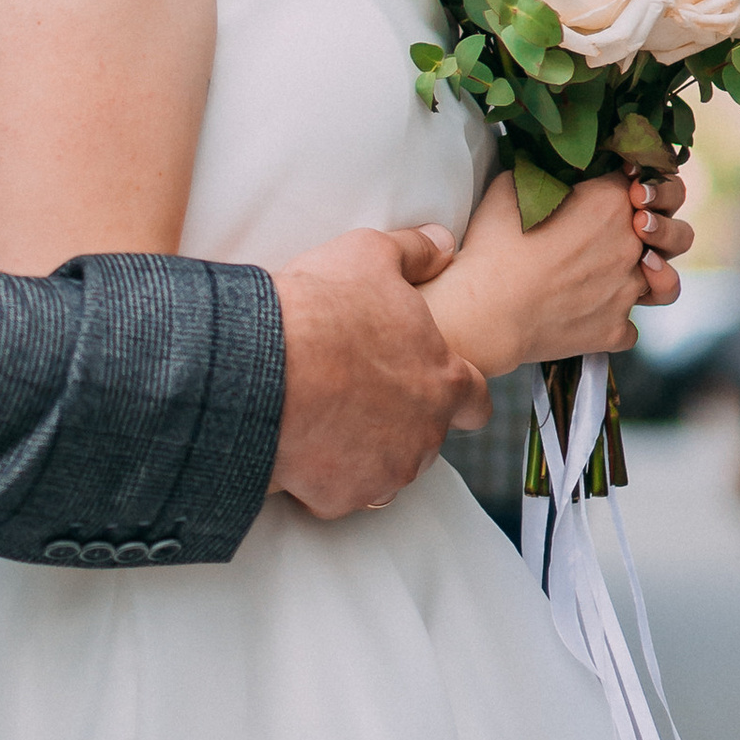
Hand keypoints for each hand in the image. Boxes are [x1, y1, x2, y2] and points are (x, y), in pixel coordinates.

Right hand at [268, 223, 492, 519]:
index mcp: (443, 380)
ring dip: (363, 452)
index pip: (475, 400)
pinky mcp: (343, 497)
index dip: (459, 396)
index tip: (435, 391)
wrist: (263, 367)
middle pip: (425, 437)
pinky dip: (322, 477)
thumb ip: (415, 252)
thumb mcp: (369, 256)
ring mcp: (386, 471)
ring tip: (323, 420)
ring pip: (384, 470)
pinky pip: (337, 493)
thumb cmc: (321, 310)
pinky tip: (298, 445)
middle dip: (399, 422)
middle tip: (356, 395)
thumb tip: (442, 243)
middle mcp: (425, 434)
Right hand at [428, 166, 687, 374]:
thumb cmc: (493, 245)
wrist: (486, 310)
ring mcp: (627, 291)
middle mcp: (630, 245)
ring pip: (667, 283)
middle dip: (660, 224)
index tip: (622, 185)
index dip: (636, 179)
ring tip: (639, 273)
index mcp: (611, 201)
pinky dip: (615, 322)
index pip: (646, 178)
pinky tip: (594, 315)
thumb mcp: (511, 186)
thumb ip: (543, 172)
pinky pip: (630, 328)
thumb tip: (546, 166)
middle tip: (637, 227)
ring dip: (656, 275)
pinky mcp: (614, 330)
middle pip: (673, 229)